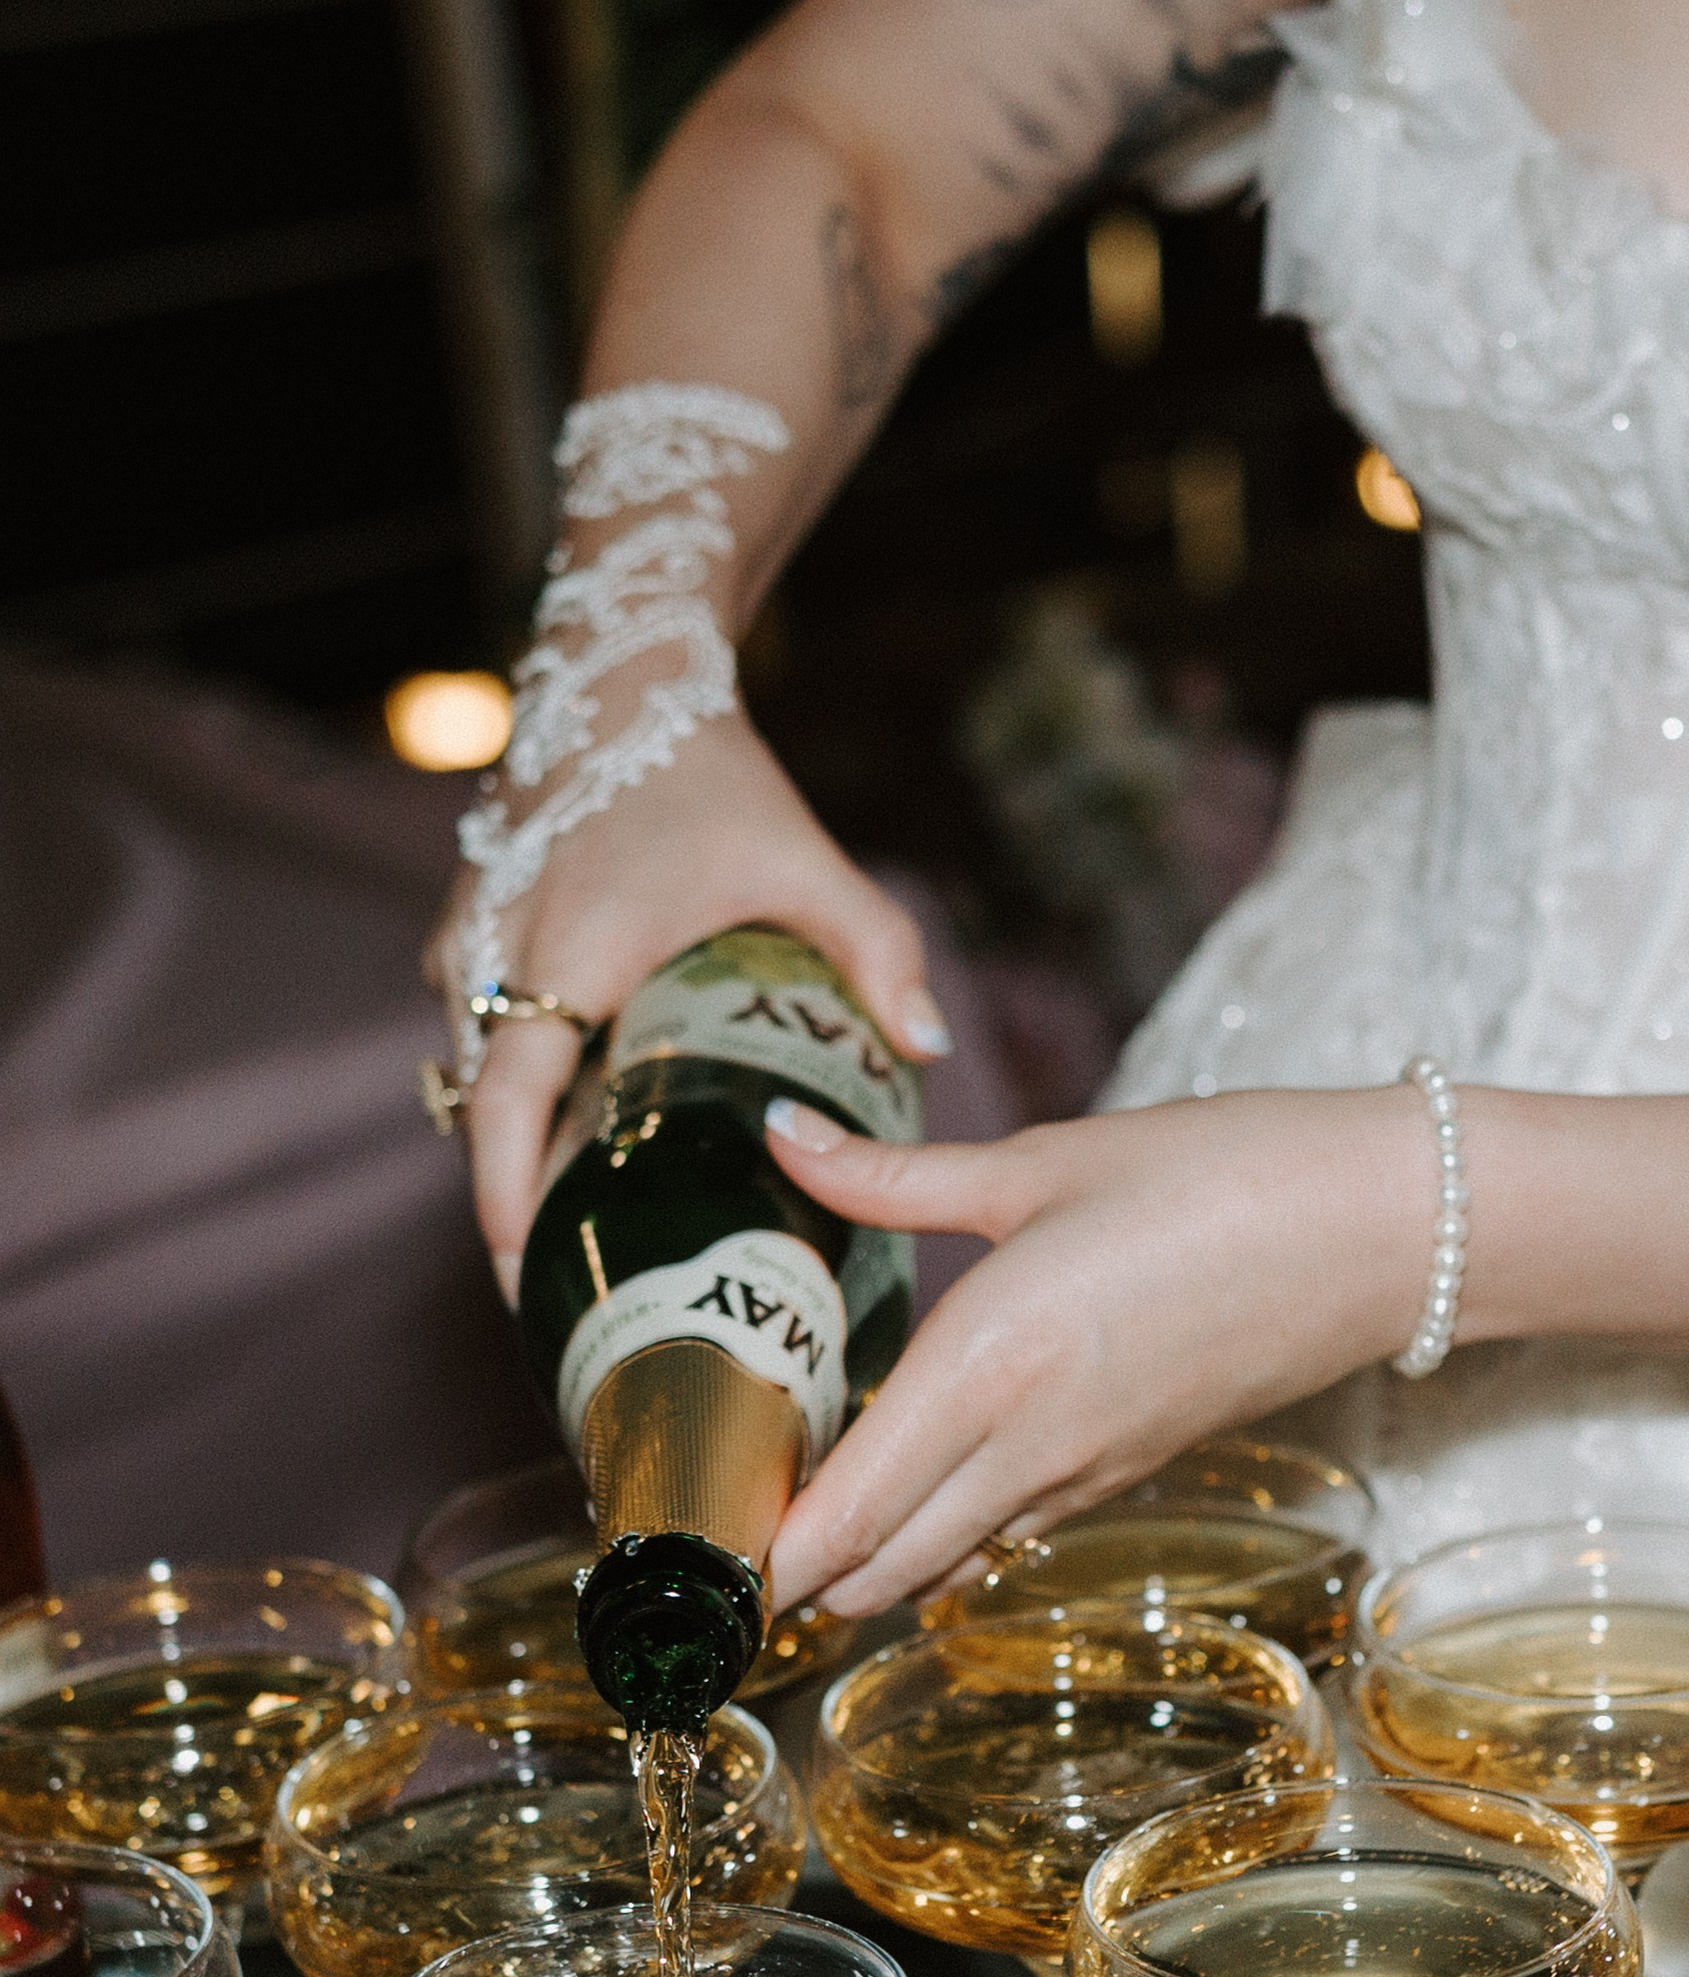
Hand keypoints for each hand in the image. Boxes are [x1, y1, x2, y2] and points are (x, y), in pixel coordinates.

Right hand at [426, 710, 952, 1296]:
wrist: (619, 683)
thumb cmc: (710, 778)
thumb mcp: (804, 861)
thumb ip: (874, 951)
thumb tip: (932, 1051)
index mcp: (575, 948)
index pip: (511, 1093)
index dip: (505, 1187)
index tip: (522, 1264)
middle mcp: (502, 953)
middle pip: (484, 1113)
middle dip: (518, 1204)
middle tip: (574, 1293)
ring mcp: (470, 943)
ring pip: (475, 1080)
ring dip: (514, 1152)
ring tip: (579, 1241)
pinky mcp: (467, 938)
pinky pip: (478, 1042)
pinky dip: (511, 1095)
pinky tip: (572, 1145)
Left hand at [760, 1085, 1429, 1614]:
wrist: (1382, 1231)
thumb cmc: (1222, 1175)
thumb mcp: (1044, 1161)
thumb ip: (895, 1175)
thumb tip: (783, 1139)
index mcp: (991, 1365)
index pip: (847, 1514)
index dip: (758, 1562)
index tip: (687, 1562)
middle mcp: (1029, 1444)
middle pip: (877, 1571)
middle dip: (791, 1582)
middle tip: (712, 1548)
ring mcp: (1083, 1473)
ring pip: (940, 1567)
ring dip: (862, 1567)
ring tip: (790, 1526)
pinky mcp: (1125, 1471)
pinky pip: (1003, 1534)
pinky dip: (937, 1538)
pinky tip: (905, 1489)